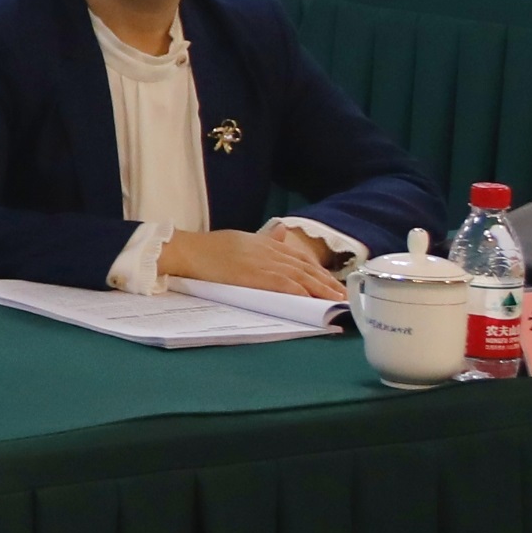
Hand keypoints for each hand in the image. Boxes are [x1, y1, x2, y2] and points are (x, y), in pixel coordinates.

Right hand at [163, 226, 347, 300]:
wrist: (186, 250)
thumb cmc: (207, 248)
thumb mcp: (240, 239)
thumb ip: (263, 238)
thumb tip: (282, 231)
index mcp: (266, 243)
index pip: (300, 257)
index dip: (320, 270)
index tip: (334, 282)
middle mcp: (269, 251)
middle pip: (306, 267)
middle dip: (327, 282)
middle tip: (345, 296)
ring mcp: (262, 263)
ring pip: (299, 276)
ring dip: (320, 289)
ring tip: (337, 301)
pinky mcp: (253, 276)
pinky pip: (282, 284)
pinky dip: (300, 291)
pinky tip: (312, 299)